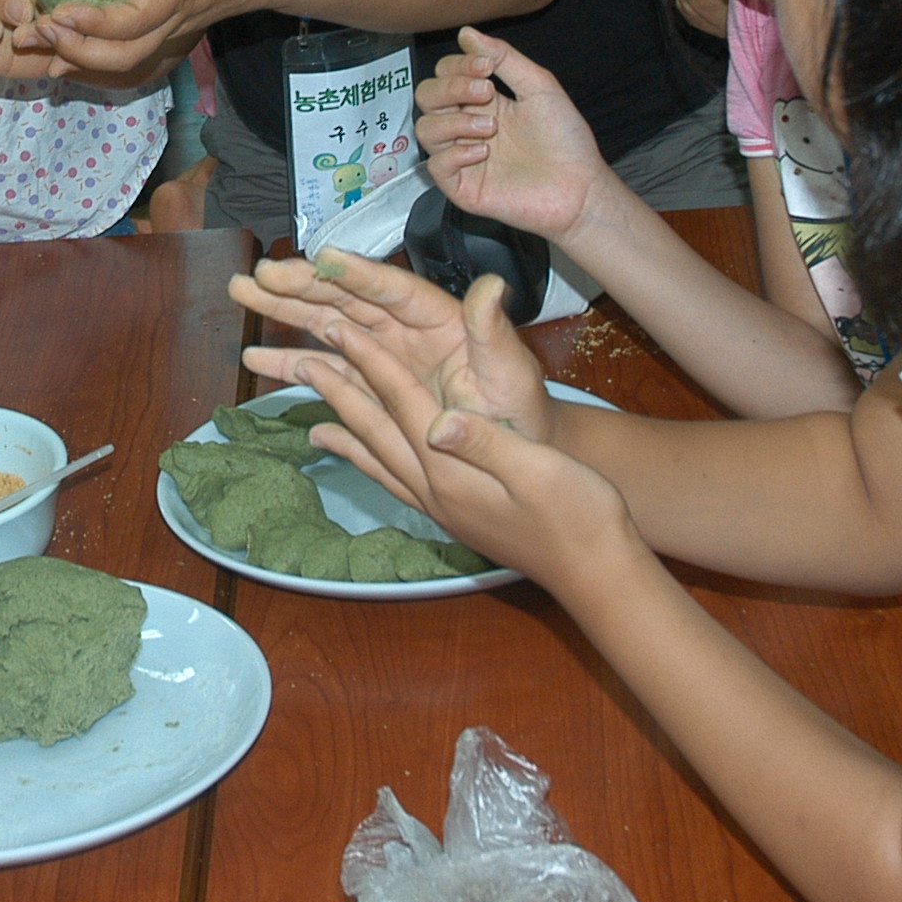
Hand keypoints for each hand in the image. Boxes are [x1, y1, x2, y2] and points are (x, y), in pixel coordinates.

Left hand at [34, 0, 286, 82]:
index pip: (136, 19)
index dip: (95, 24)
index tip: (59, 13)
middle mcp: (175, 17)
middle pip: (124, 54)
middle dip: (76, 49)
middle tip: (35, 29)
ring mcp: (171, 28)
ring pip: (124, 62)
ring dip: (78, 56)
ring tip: (35, 37)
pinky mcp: (166, 28)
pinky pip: (128, 56)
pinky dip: (91, 58)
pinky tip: (59, 50)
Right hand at [231, 247, 550, 431]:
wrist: (511, 455)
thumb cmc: (519, 411)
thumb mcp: (512, 373)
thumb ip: (494, 332)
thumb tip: (492, 288)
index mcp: (438, 318)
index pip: (392, 289)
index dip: (356, 272)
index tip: (320, 256)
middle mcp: (404, 329)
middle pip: (346, 298)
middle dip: (301, 284)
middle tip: (258, 274)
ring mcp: (382, 355)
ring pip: (326, 324)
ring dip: (284, 311)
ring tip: (241, 294)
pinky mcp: (369, 383)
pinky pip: (325, 368)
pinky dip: (291, 362)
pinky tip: (257, 358)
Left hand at [245, 272, 635, 592]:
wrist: (597, 575)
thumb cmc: (580, 518)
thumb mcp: (541, 474)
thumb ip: (487, 444)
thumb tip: (441, 419)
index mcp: (455, 468)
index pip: (403, 403)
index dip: (370, 362)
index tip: (338, 326)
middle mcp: (434, 487)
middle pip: (375, 428)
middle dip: (339, 387)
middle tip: (304, 356)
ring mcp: (438, 505)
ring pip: (375, 455)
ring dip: (341, 425)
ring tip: (308, 406)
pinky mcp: (449, 515)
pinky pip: (391, 480)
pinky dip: (362, 460)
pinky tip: (349, 452)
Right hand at [411, 27, 613, 244]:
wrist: (579, 187)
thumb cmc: (564, 140)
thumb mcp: (538, 87)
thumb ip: (503, 58)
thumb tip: (466, 32)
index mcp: (481, 102)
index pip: (445, 75)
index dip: (457, 66)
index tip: (486, 69)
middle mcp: (466, 127)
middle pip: (427, 97)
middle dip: (451, 88)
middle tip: (486, 93)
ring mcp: (461, 157)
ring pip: (425, 129)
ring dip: (454, 122)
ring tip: (490, 128)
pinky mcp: (462, 187)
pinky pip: (436, 165)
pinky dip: (456, 154)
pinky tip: (485, 152)